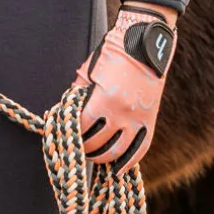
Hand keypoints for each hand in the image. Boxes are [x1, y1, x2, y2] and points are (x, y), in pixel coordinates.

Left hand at [73, 6, 177, 174]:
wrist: (146, 42)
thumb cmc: (114, 53)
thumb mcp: (90, 71)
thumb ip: (79, 94)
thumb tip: (67, 114)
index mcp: (104, 100)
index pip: (82, 127)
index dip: (70, 132)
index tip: (63, 133)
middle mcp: (123, 113)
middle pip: (98, 144)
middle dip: (84, 149)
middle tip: (76, 148)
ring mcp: (139, 119)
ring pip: (117, 152)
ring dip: (102, 158)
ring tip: (93, 156)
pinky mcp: (150, 120)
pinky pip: (140, 149)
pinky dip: (128, 163)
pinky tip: (117, 170)